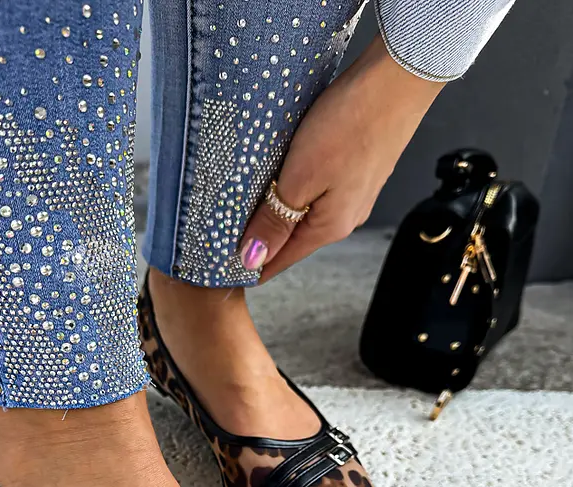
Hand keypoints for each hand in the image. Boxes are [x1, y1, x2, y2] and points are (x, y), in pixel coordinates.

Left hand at [239, 35, 443, 282]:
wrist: (397, 81)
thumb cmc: (349, 125)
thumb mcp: (300, 178)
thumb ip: (275, 222)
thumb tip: (253, 259)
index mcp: (329, 227)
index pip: (281, 259)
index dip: (251, 265)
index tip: (223, 271)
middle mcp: (345, 218)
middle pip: (293, 239)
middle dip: (262, 241)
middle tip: (225, 242)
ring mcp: (354, 196)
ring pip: (305, 215)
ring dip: (278, 216)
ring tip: (246, 213)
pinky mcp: (357, 173)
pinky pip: (318, 194)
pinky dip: (296, 194)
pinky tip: (282, 184)